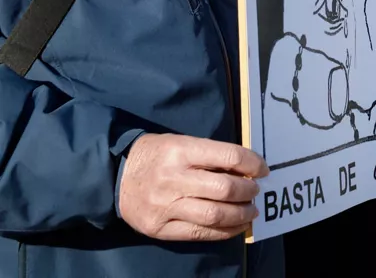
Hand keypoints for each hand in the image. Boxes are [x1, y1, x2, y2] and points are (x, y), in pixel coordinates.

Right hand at [119, 134, 267, 241]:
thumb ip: (211, 154)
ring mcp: (165, 206)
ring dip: (241, 214)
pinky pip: (199, 233)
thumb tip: (246, 168)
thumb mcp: (181, 142)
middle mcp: (173, 179)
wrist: (112, 177)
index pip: (229, 156)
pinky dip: (224, 231)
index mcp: (181, 151)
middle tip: (255, 191)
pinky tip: (236, 226)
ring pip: (214, 214)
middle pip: (224, 189)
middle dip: (248, 191)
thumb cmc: (155, 155)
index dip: (253, 163)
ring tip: (250, 210)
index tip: (263, 169)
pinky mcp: (160, 228)